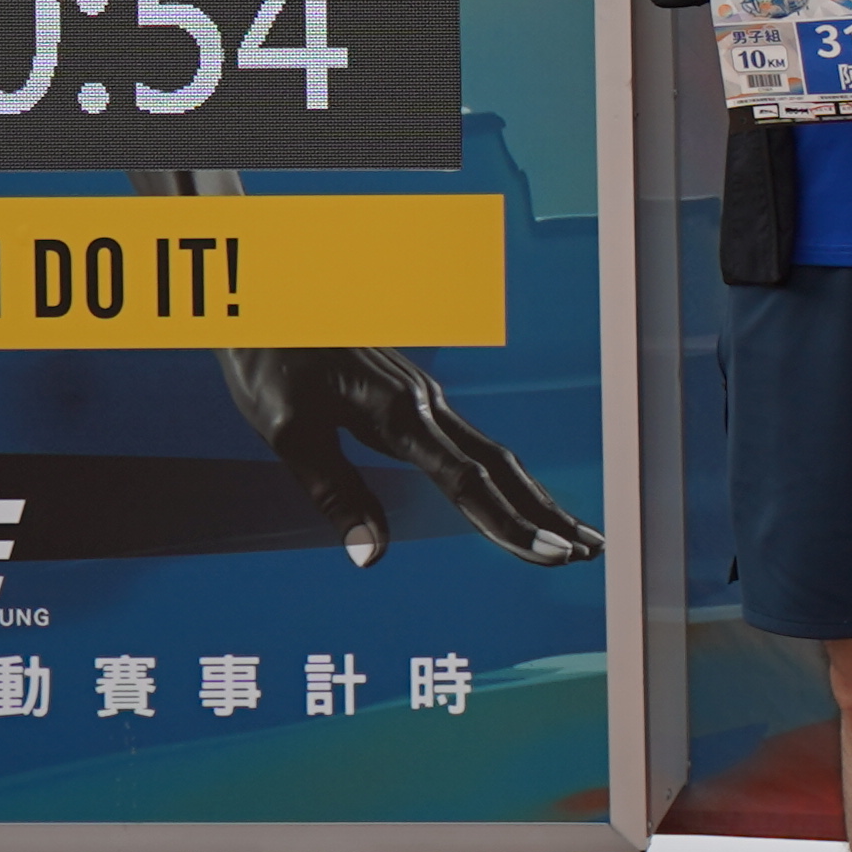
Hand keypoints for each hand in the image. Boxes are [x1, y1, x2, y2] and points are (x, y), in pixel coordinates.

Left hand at [217, 345, 603, 570]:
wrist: (262, 295)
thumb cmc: (268, 362)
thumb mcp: (287, 434)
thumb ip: (335, 494)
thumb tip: (372, 556)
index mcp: (399, 413)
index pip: (467, 480)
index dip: (509, 522)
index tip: (548, 555)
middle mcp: (425, 403)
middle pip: (501, 465)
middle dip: (546, 513)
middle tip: (589, 554)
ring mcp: (424, 397)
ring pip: (495, 453)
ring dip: (536, 497)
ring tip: (575, 536)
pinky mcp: (414, 398)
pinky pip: (473, 443)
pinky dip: (506, 478)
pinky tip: (518, 496)